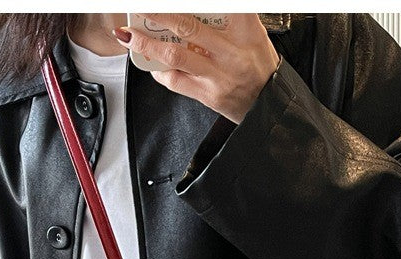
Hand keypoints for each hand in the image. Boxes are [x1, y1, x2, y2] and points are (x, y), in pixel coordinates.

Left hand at [113, 13, 280, 123]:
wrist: (270, 106)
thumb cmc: (260, 68)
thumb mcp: (254, 35)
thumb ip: (232, 17)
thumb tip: (201, 10)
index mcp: (245, 31)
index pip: (224, 6)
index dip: (197, 4)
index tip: (169, 3)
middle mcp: (230, 53)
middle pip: (187, 27)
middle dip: (158, 13)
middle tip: (139, 6)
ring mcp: (218, 76)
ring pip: (175, 56)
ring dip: (148, 44)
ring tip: (130, 35)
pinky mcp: (209, 95)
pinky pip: (177, 82)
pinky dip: (160, 72)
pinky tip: (152, 65)